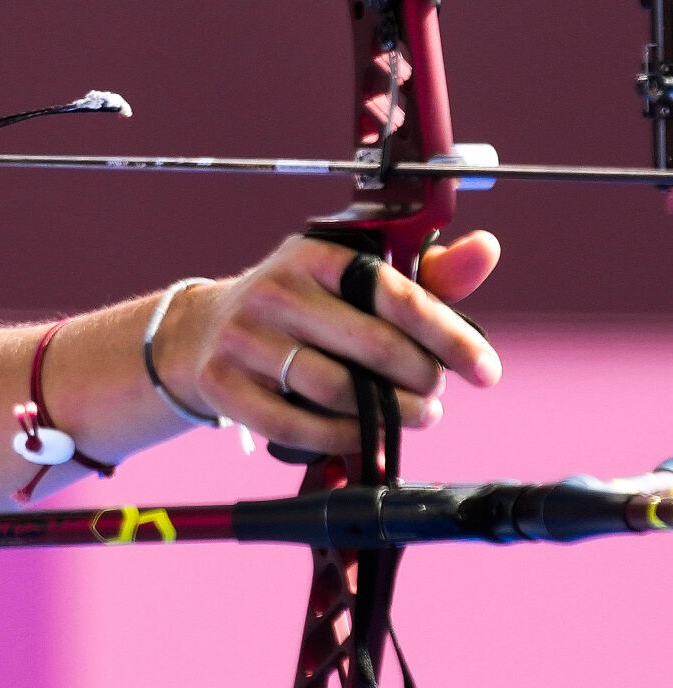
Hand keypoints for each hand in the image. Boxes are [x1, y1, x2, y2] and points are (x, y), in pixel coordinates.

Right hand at [156, 232, 503, 456]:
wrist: (201, 333)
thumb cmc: (298, 308)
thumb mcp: (352, 282)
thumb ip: (424, 275)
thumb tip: (485, 249)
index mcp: (315, 256)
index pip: (397, 295)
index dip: (451, 337)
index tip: (484, 370)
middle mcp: (275, 291)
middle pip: (373, 347)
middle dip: (422, 379)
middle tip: (435, 393)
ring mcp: (243, 338)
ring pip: (336, 390)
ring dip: (389, 414)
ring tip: (413, 415)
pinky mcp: (221, 382)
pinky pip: (294, 426)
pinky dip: (340, 438)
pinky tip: (364, 436)